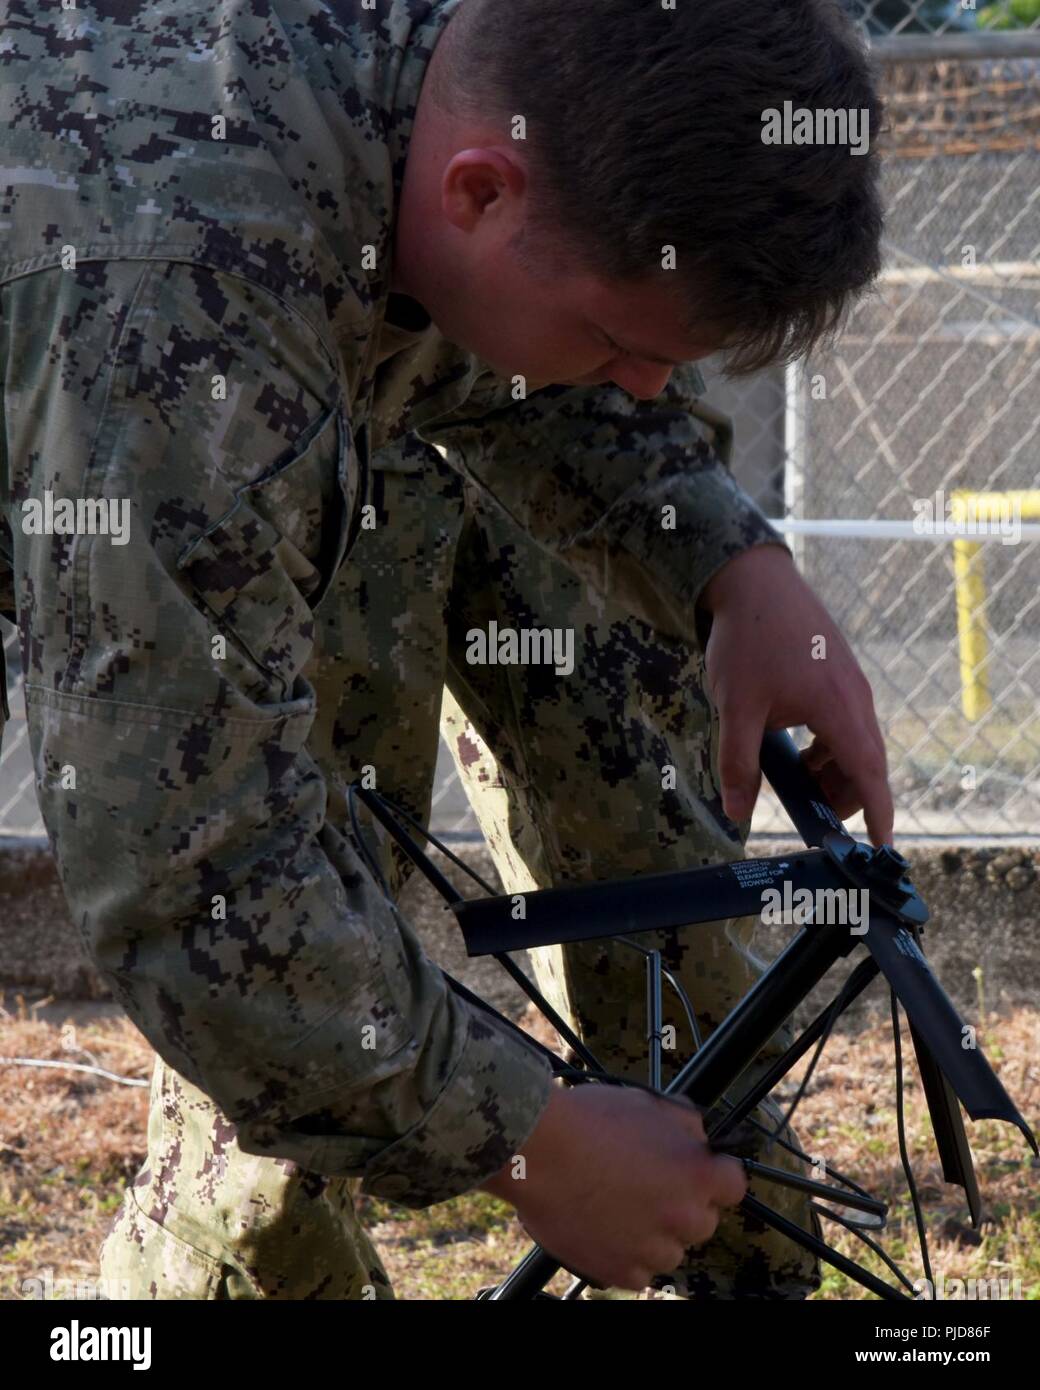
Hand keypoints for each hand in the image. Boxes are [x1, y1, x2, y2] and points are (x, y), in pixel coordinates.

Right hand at [480, 1085, 746, 1291]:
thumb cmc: (589, 1122)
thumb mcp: (649, 1103)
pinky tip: (606, 1225)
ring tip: (620, 1204)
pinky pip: (639, 1270)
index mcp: (696, 1175)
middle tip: (649, 1184)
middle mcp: (682, 1218)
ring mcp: (652, 1250)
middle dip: (683, 1203)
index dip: (715, 1173)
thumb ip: (685, 1124)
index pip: (734, 1185)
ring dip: (655, 1232)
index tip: (698, 1169)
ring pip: (671, 1250)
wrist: (537, 1151)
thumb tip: (697, 1134)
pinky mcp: (620, 1271)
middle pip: (703, 1220)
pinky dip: (627, 1254)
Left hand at [699, 544, 893, 846]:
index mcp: (839, 708)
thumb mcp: (736, 707)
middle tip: (815, 821)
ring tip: (798, 788)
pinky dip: (827, 748)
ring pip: (853, 744)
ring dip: (832, 772)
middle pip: (864, 763)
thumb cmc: (747, 640)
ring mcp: (849, 683)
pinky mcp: (837, 673)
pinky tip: (796, 754)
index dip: (878, 814)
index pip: (869, 773)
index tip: (883, 847)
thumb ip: (738, 763)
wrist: (752, 579)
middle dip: (845, 797)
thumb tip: (737, 813)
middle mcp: (855, 697)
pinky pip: (842, 724)